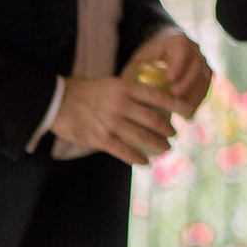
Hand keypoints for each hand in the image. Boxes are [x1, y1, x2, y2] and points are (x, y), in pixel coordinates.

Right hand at [51, 73, 177, 167]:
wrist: (57, 102)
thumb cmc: (85, 92)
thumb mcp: (110, 84)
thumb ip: (129, 92)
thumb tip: (150, 101)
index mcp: (125, 88)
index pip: (158, 97)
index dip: (177, 106)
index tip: (189, 112)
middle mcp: (121, 105)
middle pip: (154, 120)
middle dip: (168, 130)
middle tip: (175, 135)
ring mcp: (110, 122)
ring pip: (142, 137)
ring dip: (158, 145)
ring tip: (166, 149)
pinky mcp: (100, 138)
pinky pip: (124, 151)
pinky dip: (137, 158)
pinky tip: (145, 162)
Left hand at [128, 30, 211, 118]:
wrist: (163, 54)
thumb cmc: (148, 58)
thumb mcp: (140, 60)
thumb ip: (135, 71)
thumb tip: (121, 92)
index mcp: (178, 41)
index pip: (182, 50)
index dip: (178, 64)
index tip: (170, 79)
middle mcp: (195, 50)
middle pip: (196, 66)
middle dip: (187, 82)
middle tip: (175, 96)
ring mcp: (202, 63)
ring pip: (204, 79)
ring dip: (194, 96)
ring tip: (183, 113)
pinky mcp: (205, 78)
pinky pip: (205, 90)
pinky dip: (197, 103)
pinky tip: (188, 117)